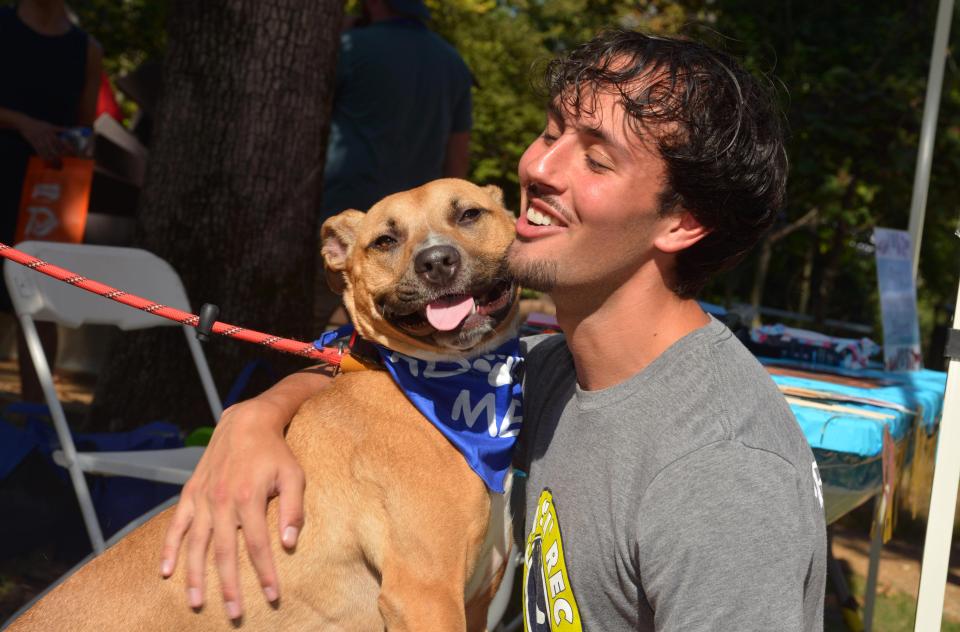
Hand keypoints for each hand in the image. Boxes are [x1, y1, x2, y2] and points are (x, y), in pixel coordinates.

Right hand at [17, 116, 66, 164]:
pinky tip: (47, 159)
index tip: (72, 150)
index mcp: (50, 129)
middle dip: (59, 152)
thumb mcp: (49, 125)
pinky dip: (43, 156)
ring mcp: (38, 138)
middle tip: (64, 157)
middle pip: (53, 145)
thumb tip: (70, 130)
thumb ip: (59, 129)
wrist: (24, 123)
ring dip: (51, 156)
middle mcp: (44, 134)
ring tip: (56, 161)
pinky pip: (38, 150)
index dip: (66, 145)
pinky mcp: (32, 142)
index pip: (60, 139)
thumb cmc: (39, 124)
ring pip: (46, 149)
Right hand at [160, 399, 304, 619]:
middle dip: (229, 586)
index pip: (257, 546)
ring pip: (196, 545)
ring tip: (197, 604)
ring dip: (196, 576)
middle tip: (235, 614)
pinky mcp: (190, 493)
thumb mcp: (294, 476)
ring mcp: (202, 498)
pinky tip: (165, 572)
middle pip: (223, 553)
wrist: (246, 422)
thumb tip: (290, 543)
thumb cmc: (275, 452)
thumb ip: (294, 510)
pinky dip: (169, 548)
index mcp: (248, 498)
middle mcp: (221, 501)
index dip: (265, 573)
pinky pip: (176, 525)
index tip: (272, 596)